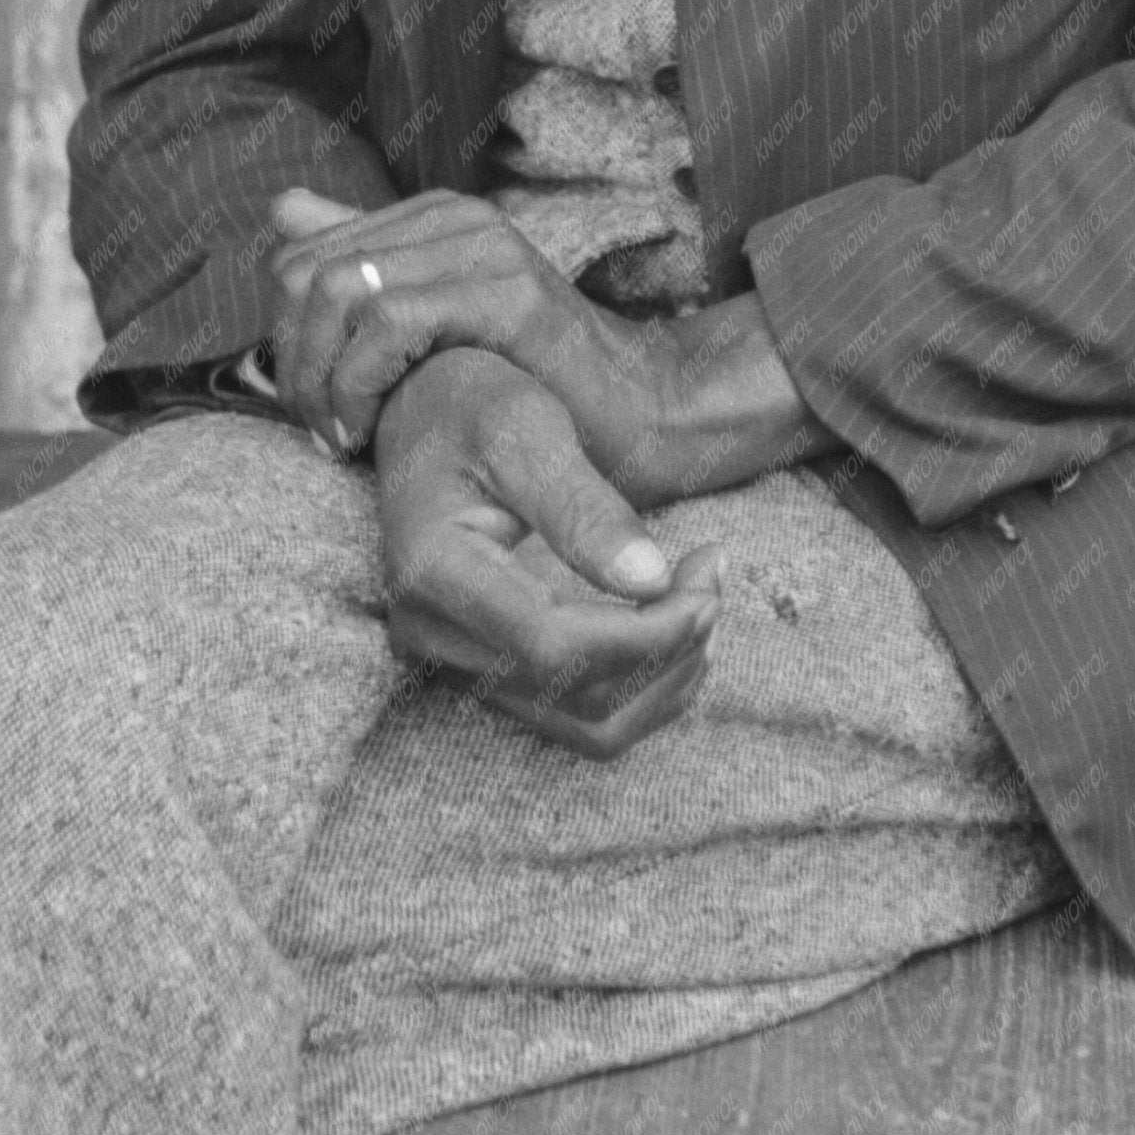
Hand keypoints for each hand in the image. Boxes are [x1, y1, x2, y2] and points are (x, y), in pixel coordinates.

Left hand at [269, 186, 664, 482]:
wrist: (642, 413)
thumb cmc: (535, 383)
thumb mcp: (438, 326)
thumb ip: (365, 263)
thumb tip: (282, 206)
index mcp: (432, 218)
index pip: (300, 259)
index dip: (284, 341)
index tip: (312, 411)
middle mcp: (455, 217)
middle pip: (307, 273)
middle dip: (292, 363)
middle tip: (321, 432)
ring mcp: (482, 248)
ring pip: (339, 292)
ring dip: (320, 378)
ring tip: (343, 436)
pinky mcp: (505, 292)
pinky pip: (389, 320)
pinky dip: (359, 382)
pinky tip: (371, 427)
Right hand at [376, 346, 722, 758]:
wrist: (421, 418)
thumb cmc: (472, 408)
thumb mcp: (525, 429)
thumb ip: (581, 506)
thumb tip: (650, 579)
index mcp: (431, 571)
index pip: (550, 645)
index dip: (644, 634)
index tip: (705, 583)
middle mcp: (432, 637)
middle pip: (574, 694)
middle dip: (666, 648)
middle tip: (713, 575)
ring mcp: (455, 665)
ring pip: (584, 725)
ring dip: (663, 680)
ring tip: (704, 604)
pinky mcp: (487, 674)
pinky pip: (577, 718)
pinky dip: (641, 689)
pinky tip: (675, 633)